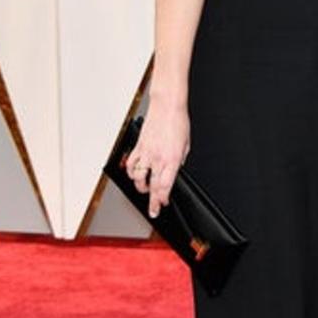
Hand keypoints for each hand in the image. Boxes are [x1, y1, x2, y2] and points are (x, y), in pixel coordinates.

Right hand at [125, 103, 189, 218]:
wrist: (167, 106)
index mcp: (172, 159)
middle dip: (152, 201)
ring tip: (144, 190)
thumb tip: (176, 168)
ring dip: (141, 187)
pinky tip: (134, 174)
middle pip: (152, 186)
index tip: (163, 204)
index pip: (165, 186)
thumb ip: (179, 159)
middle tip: (152, 211)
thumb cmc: (178, 122)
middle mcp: (158, 158)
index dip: (163, 198)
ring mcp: (146, 153)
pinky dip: (131, 172)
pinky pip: (131, 163)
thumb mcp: (186, 144)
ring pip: (139, 178)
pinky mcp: (138, 146)